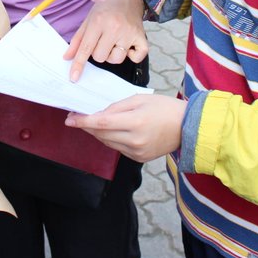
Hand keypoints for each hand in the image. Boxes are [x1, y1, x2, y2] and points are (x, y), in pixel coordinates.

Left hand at [64, 0, 147, 81]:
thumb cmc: (106, 10)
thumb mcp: (88, 20)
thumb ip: (78, 40)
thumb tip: (67, 57)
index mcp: (98, 21)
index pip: (86, 48)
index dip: (78, 64)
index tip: (74, 77)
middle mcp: (114, 27)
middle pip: (100, 57)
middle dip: (98, 53)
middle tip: (102, 40)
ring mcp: (129, 33)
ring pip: (116, 59)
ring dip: (112, 55)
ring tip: (114, 42)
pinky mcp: (142, 37)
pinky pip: (136, 58)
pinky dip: (132, 56)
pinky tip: (128, 46)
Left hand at [65, 94, 185, 162]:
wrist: (187, 127)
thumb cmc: (165, 108)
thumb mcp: (140, 99)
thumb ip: (117, 107)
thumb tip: (98, 115)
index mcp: (136, 122)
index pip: (102, 124)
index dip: (83, 122)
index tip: (69, 119)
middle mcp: (135, 140)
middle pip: (102, 134)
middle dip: (87, 126)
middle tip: (77, 117)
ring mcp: (137, 152)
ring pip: (108, 142)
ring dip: (98, 133)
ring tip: (94, 122)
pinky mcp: (139, 158)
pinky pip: (118, 148)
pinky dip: (111, 139)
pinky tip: (113, 130)